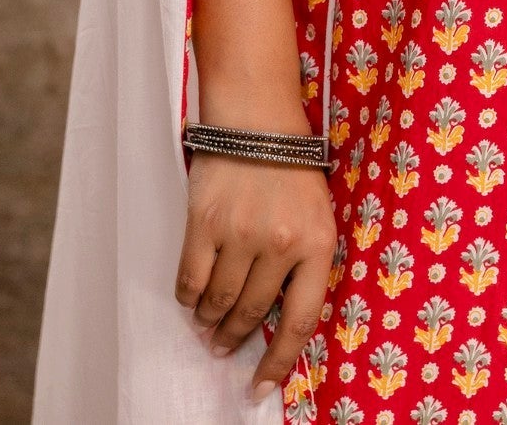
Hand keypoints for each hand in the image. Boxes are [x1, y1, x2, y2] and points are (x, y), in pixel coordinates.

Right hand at [175, 151, 338, 396]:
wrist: (258, 117)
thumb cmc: (292, 170)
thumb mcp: (317, 216)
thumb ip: (304, 264)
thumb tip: (277, 323)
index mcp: (317, 244)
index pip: (300, 322)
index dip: (278, 364)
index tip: (260, 389)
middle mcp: (281, 243)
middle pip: (251, 313)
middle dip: (234, 339)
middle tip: (223, 347)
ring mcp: (241, 232)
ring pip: (219, 302)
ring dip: (210, 321)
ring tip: (208, 324)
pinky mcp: (204, 222)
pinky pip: (190, 280)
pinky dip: (188, 298)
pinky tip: (192, 298)